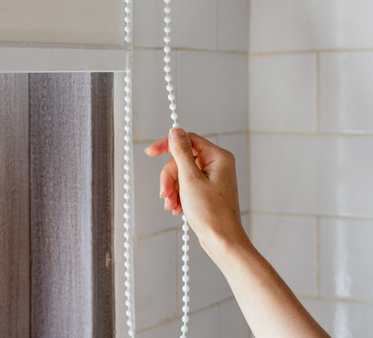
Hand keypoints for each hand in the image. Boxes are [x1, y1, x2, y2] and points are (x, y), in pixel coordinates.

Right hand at [145, 127, 248, 257]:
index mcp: (218, 157)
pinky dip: (178, 196)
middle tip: (165, 193)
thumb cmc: (211, 214)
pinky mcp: (207, 190)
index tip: (150, 152)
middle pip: (182, 159)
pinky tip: (177, 209)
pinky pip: (186, 185)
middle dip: (170, 177)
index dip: (167, 145)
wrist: (222, 241)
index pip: (187, 140)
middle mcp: (217, 164)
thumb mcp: (190, 179)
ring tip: (172, 206)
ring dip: (173, 189)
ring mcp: (212, 178)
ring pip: (182, 174)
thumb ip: (181, 153)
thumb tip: (175, 131)